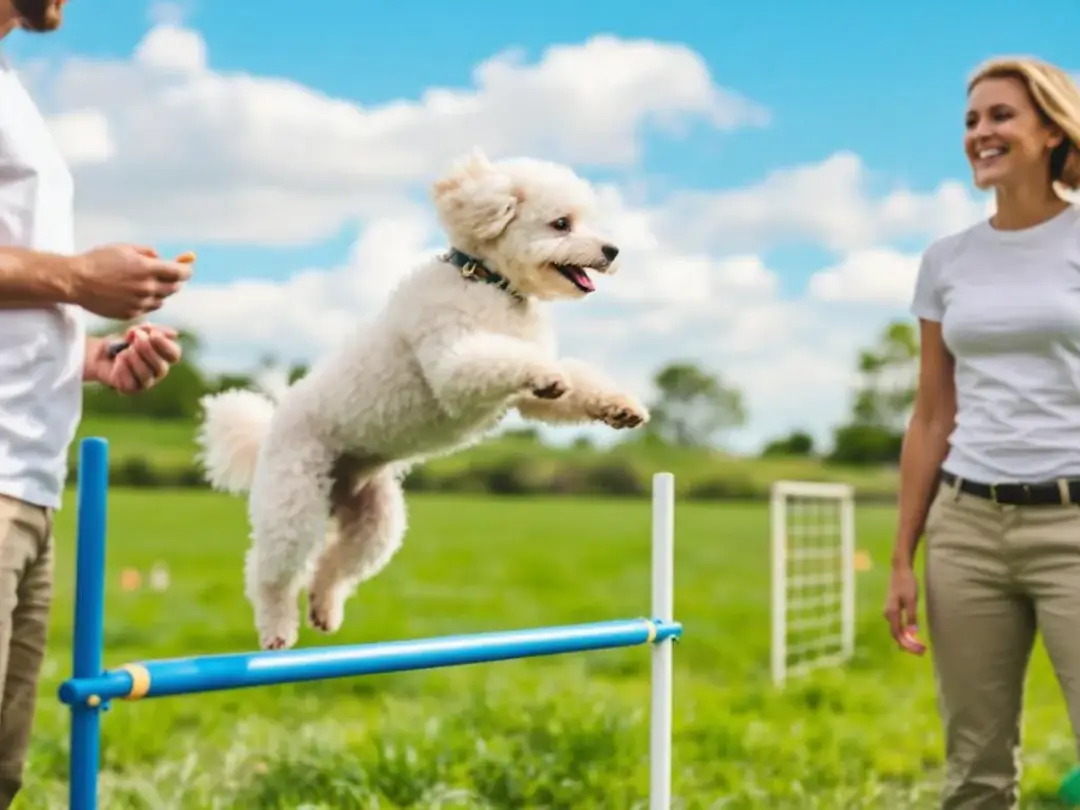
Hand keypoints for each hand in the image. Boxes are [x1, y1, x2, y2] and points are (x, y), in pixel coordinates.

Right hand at [71, 246, 193, 319]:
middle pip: (174, 288)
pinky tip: (136, 295)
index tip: (186, 268)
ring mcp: (140, 303)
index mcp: (148, 269)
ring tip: (147, 285)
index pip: (180, 273)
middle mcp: (147, 288)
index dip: (186, 270)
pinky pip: (148, 308)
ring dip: (160, 292)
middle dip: (174, 281)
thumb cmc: (98, 261)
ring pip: (162, 300)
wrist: (76, 281)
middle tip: (169, 276)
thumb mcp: (124, 248)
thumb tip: (159, 257)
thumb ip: (146, 252)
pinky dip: (147, 301)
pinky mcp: (131, 314)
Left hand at [89, 324, 181, 393]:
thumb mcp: (135, 331)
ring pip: (146, 376)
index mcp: (164, 356)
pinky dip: (122, 369)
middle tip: (135, 340)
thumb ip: (152, 331)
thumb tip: (174, 334)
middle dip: (147, 351)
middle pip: (161, 367)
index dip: (165, 346)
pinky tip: (117, 361)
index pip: (174, 355)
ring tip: (124, 352)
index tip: (153, 334)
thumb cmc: (122, 341)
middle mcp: (158, 371)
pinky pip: (130, 383)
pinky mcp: (131, 389)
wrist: (100, 354)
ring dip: (134, 360)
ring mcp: (146, 382)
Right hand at [883, 563, 926, 654]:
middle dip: (908, 645)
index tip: (919, 650)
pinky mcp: (893, 609)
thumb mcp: (911, 600)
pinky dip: (906, 633)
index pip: (898, 634)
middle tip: (922, 651)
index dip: (907, 645)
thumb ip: (911, 616)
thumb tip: (912, 632)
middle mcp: (888, 614)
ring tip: (919, 646)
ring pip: (897, 631)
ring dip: (907, 640)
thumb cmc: (907, 583)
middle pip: (896, 634)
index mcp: (892, 613)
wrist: (900, 569)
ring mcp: (889, 612)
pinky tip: (913, 635)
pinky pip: (898, 625)